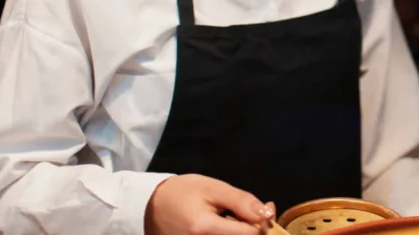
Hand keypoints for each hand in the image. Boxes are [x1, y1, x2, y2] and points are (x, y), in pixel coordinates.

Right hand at [145, 174, 274, 234]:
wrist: (151, 207)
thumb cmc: (183, 193)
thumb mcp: (214, 189)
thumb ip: (242, 202)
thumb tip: (268, 214)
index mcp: (204, 229)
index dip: (263, 223)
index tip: (266, 208)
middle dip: (253, 229)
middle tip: (250, 213)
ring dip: (241, 233)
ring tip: (232, 219)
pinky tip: (224, 228)